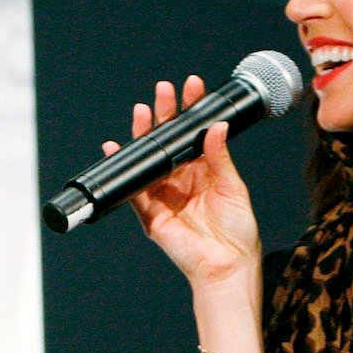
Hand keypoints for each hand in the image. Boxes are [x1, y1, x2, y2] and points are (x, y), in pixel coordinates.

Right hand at [103, 77, 262, 290]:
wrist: (226, 265)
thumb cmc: (237, 231)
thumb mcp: (232, 187)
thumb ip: (219, 157)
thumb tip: (214, 126)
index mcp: (204, 171)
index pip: (193, 134)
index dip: (190, 111)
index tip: (191, 87)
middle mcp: (182, 179)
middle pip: (168, 142)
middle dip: (165, 115)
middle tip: (164, 91)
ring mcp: (164, 194)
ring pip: (149, 159)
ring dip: (144, 135)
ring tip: (142, 111)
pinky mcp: (150, 212)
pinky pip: (133, 188)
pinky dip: (124, 169)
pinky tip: (116, 148)